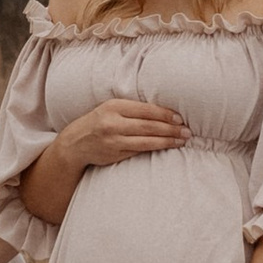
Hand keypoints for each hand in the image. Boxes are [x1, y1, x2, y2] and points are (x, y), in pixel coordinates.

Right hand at [64, 96, 188, 171]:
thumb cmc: (100, 121)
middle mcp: (113, 123)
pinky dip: (155, 149)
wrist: (75, 143)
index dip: (165, 115)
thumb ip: (134, 109)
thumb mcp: (112, 108)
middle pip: (149, 127)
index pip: (146, 110)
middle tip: (187, 131)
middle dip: (171, 129)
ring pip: (146, 142)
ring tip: (182, 141)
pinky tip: (166, 147)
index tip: (180, 118)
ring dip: (167, 141)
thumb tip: (165, 112)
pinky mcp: (114, 155)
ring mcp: (114, 141)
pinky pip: (139, 152)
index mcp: (114, 107)